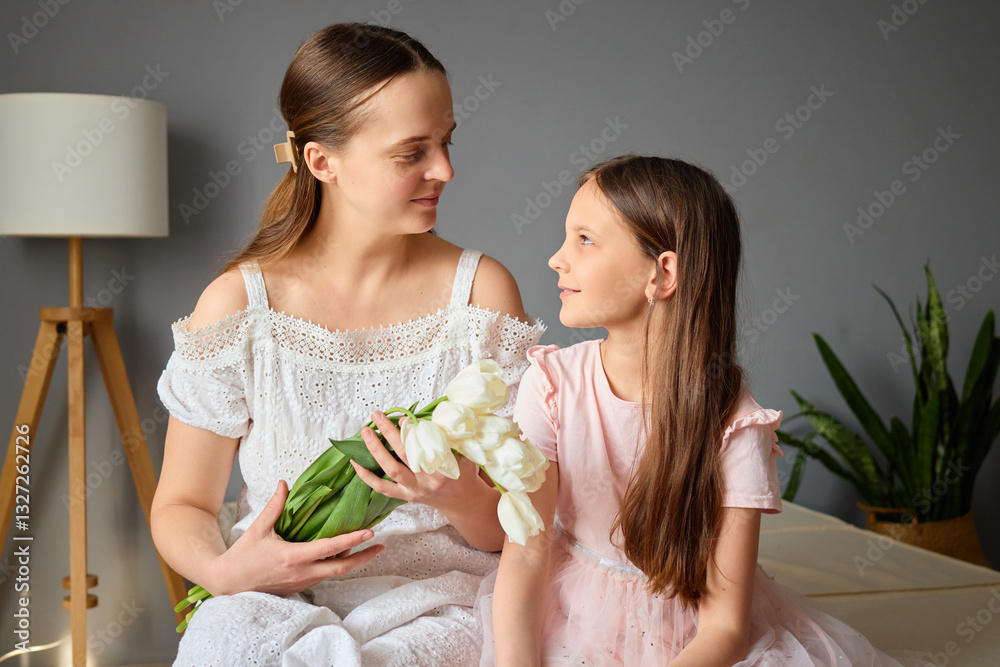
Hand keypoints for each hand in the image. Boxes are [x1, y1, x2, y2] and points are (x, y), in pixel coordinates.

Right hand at [213, 480, 384, 595]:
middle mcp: (301, 573)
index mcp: (293, 557)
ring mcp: (301, 583)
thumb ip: (274, 506)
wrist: (227, 583)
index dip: (351, 540)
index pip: (330, 549)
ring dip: (353, 562)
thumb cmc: (242, 555)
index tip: (369, 533)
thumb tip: (285, 484)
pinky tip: (345, 556)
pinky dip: (337, 566)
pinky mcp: (299, 587)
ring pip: (334, 574)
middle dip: (364, 558)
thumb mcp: (258, 528)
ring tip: (370, 550)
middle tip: (382, 547)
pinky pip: (324, 576)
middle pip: (341, 568)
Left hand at [352, 411, 487, 515]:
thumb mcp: (466, 455)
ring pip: (391, 470)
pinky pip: (382, 488)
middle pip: (404, 456)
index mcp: (444, 471)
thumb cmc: (465, 474)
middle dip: (389, 433)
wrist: (463, 502)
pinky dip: (366, 476)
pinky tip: (355, 462)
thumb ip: (452, 438)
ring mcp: (414, 490)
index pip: (426, 448)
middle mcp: (427, 482)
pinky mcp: (405, 496)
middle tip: (378, 415)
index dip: (413, 432)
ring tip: (365, 432)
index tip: (404, 417)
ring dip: (375, 450)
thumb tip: (433, 414)